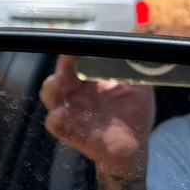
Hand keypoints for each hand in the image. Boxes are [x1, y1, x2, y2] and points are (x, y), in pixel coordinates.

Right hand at [40, 55, 155, 179]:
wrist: (136, 144)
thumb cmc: (134, 113)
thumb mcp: (138, 86)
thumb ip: (133, 69)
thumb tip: (133, 48)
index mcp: (88, 81)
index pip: (75, 63)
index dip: (73, 54)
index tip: (77, 45)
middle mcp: (76, 95)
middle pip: (59, 76)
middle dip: (62, 67)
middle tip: (70, 59)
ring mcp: (71, 113)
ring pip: (50, 97)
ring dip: (52, 87)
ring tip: (60, 80)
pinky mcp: (71, 133)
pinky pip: (55, 125)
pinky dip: (54, 119)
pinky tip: (61, 112)